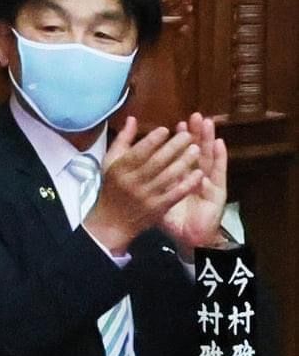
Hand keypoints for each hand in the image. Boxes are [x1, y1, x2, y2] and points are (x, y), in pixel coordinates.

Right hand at [85, 117, 203, 254]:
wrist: (112, 222)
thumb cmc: (113, 188)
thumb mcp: (110, 163)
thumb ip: (122, 141)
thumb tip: (132, 119)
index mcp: (120, 170)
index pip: (138, 152)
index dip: (153, 140)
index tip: (165, 129)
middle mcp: (133, 182)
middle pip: (156, 162)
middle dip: (174, 147)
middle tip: (188, 135)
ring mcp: (146, 196)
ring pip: (168, 176)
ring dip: (184, 162)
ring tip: (197, 149)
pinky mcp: (157, 208)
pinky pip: (175, 194)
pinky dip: (188, 183)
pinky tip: (199, 173)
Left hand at [161, 113, 229, 258]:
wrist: (188, 238)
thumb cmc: (171, 218)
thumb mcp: (156, 197)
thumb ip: (148, 181)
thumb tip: (135, 166)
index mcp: (180, 177)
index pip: (179, 154)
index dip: (178, 140)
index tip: (175, 125)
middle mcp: (196, 177)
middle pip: (196, 151)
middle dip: (194, 134)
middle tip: (193, 117)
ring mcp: (208, 183)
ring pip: (208, 158)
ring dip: (208, 140)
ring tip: (207, 123)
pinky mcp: (218, 192)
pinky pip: (219, 173)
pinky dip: (219, 158)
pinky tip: (219, 144)